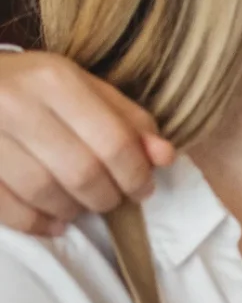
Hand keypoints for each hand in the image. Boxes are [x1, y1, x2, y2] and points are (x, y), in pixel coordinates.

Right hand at [0, 51, 174, 235]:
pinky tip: (52, 220)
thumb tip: (165, 156)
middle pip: (82, 174)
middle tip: (108, 198)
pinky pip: (10, 210)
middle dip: (106, 197)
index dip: (136, 176)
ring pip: (45, 194)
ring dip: (72, 210)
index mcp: (54, 79)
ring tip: (78, 204)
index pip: (114, 144)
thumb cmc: (34, 89)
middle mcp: (16, 103)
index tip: (141, 189)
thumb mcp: (84, 89)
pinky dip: (38, 223)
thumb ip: (128, 121)